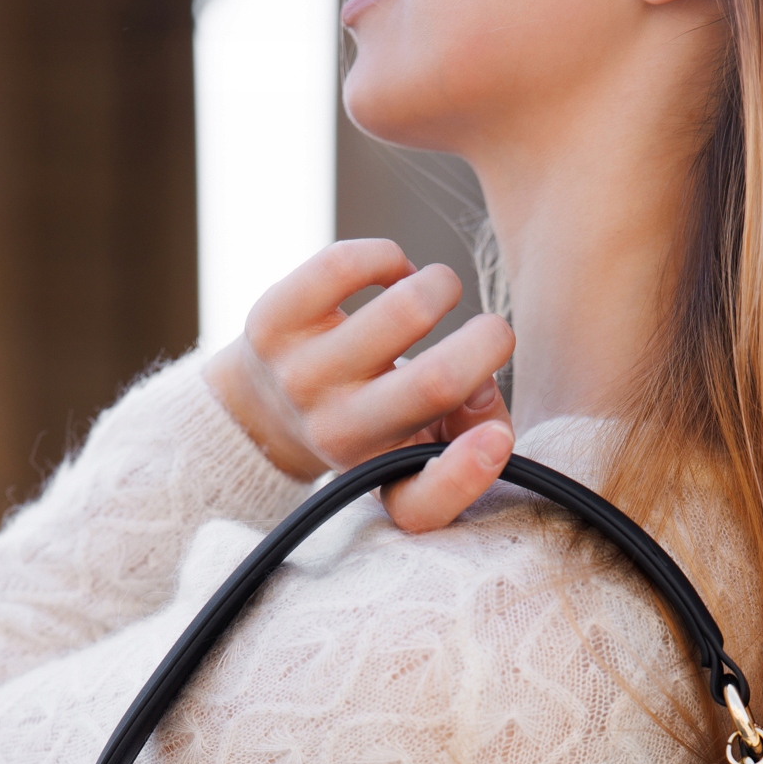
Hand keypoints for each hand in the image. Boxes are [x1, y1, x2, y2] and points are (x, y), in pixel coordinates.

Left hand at [203, 238, 514, 532]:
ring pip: (407, 310)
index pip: (421, 504)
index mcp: (381, 475)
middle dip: (489, 341)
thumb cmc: (376, 419)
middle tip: (489, 333)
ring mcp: (300, 379)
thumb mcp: (424, 443)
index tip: (497, 440)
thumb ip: (474, 428)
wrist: (265, 407)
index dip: (471, 474)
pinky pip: (347, 265)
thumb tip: (483, 384)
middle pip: (437, 382)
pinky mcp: (271, 323)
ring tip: (435, 295)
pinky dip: (389, 258)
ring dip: (442, 286)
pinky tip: (392, 275)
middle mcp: (338, 438)